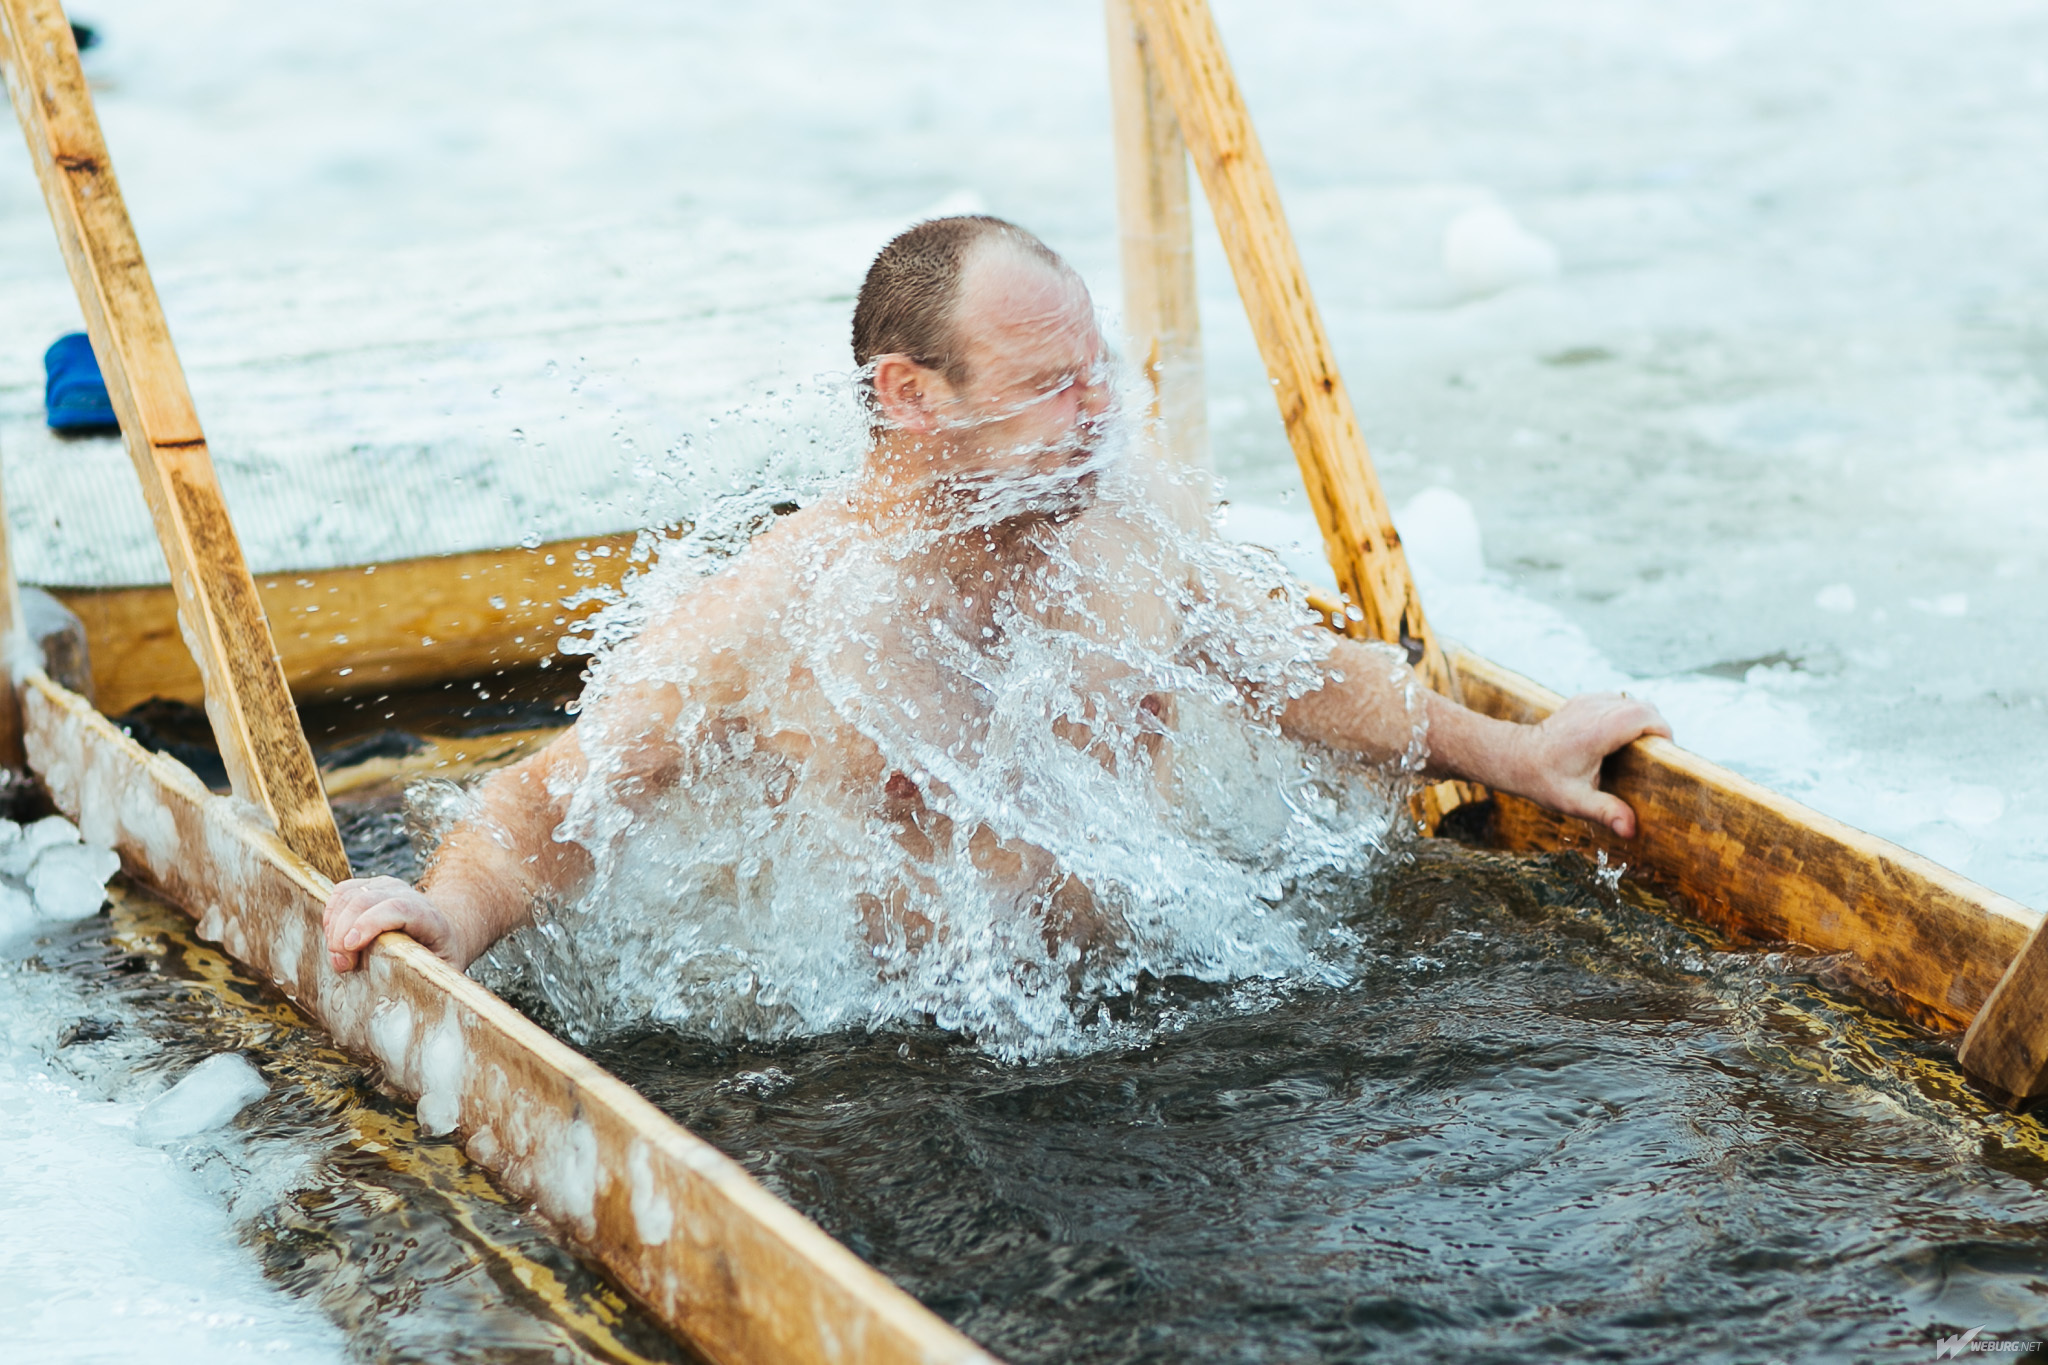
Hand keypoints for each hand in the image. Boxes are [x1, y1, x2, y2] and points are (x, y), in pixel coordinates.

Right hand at [324, 876, 461, 972]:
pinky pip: (341, 892)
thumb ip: (429, 980)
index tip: (350, 947)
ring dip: (334, 927)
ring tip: (339, 957)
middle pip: (365, 901)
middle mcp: (407, 894)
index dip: (369, 924)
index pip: (397, 909)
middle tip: (342, 966)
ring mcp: (387, 886)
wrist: (444, 930)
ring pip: (348, 895)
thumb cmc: (440, 956)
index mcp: (428, 917)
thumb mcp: (444, 971)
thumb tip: (407, 1002)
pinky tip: (335, 938)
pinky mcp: (370, 885)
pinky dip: (331, 915)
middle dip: (343, 933)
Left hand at [1516, 692, 1671, 837]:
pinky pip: (1618, 702)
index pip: (1645, 717)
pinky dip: (1626, 716)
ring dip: (1643, 722)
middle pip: (1644, 708)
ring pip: (1632, 702)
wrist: (1515, 757)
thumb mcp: (1574, 801)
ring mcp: (1588, 701)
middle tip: (1654, 758)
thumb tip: (1629, 830)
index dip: (1662, 732)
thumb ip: (1604, 812)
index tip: (1664, 755)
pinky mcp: (1584, 700)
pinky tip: (1618, 740)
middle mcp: (1594, 709)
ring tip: (1639, 751)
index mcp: (1597, 731)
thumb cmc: (1544, 780)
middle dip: (1657, 730)